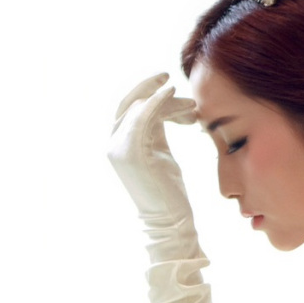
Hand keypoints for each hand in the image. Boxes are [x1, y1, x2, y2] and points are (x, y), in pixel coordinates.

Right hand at [108, 73, 218, 302]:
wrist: (170, 224)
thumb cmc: (170, 195)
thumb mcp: (163, 155)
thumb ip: (158, 131)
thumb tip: (170, 108)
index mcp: (120, 143)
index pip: (130, 107)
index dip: (151, 94)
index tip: (176, 91)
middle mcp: (113, 143)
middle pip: (127, 101)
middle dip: (150, 86)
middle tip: (172, 78)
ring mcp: (118, 148)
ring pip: (136, 106)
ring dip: (163, 98)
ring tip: (190, 102)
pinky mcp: (130, 152)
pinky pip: (143, 117)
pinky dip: (158, 101)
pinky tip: (174, 94)